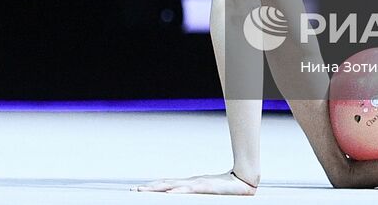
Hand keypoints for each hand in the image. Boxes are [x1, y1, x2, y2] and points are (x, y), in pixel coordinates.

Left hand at [132, 169, 255, 194]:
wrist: (244, 182)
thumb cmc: (225, 189)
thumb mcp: (205, 193)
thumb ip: (193, 194)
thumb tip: (179, 197)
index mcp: (188, 185)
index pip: (166, 185)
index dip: (152, 187)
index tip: (138, 190)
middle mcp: (190, 183)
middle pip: (165, 185)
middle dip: (149, 189)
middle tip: (134, 191)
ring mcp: (197, 184)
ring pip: (173, 186)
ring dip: (158, 189)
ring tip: (145, 192)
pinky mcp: (205, 187)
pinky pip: (189, 190)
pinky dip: (178, 192)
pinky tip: (169, 194)